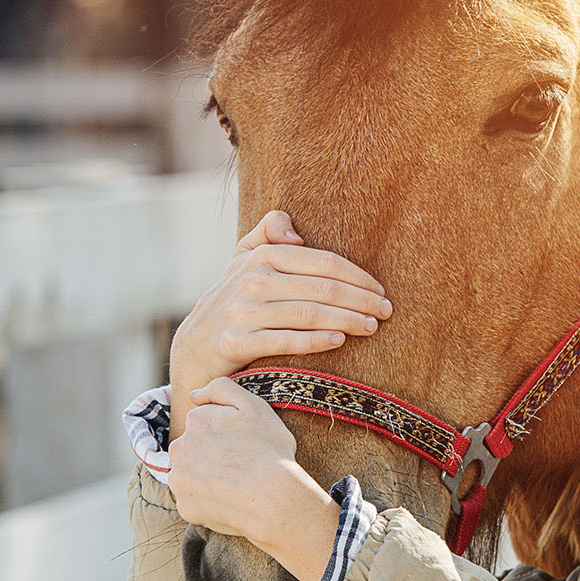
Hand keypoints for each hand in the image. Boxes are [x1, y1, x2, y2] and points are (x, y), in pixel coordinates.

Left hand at [168, 376, 339, 580]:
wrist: (274, 498)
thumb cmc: (269, 450)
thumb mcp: (253, 406)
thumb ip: (221, 388)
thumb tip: (194, 394)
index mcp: (195, 421)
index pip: (206, 424)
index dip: (228, 433)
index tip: (245, 444)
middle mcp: (179, 448)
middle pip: (195, 449)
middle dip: (212, 454)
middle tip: (242, 464)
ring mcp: (180, 480)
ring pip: (192, 475)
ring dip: (208, 478)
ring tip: (236, 484)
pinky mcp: (186, 507)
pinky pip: (196, 502)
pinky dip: (210, 502)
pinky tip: (231, 501)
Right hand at [170, 209, 390, 437]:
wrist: (194, 348)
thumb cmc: (233, 300)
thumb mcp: (243, 259)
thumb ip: (267, 232)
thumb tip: (295, 233)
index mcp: (260, 256)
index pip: (322, 263)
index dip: (357, 276)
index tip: (380, 290)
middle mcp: (251, 281)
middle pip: (321, 289)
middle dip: (361, 300)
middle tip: (386, 311)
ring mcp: (242, 312)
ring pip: (309, 314)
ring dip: (347, 320)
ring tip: (372, 327)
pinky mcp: (236, 343)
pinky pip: (286, 341)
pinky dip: (316, 340)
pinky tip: (340, 341)